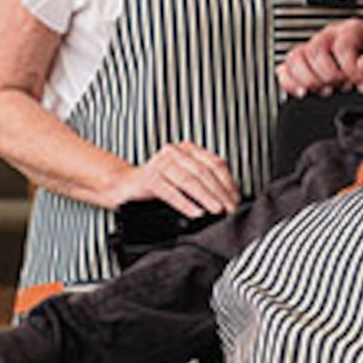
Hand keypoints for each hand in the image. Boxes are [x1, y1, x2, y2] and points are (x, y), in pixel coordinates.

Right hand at [103, 140, 239, 218]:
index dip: (228, 183)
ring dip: (206, 197)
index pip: (215, 163)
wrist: (126, 186)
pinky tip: (196, 213)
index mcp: (188, 149)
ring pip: (189, 180)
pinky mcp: (149, 178)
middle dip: (220, 194)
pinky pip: (170, 191)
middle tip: (230, 210)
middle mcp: (175, 152)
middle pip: (204, 172)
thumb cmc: (159, 184)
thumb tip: (229, 199)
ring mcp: (160, 163)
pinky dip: (185, 203)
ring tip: (217, 211)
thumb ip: (205, 182)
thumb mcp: (185, 179)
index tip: (236, 201)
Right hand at [279, 17, 362, 96]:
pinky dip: (289, 81)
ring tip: (324, 91)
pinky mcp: (301, 60)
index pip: (342, 46)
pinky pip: (285, 67)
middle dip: (329, 75)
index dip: (351, 69)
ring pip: (296, 57)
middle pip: (316, 51)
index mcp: (350, 30)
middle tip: (341, 87)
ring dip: (308, 78)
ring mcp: (312, 46)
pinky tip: (302, 92)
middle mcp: (328, 35)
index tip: (360, 84)